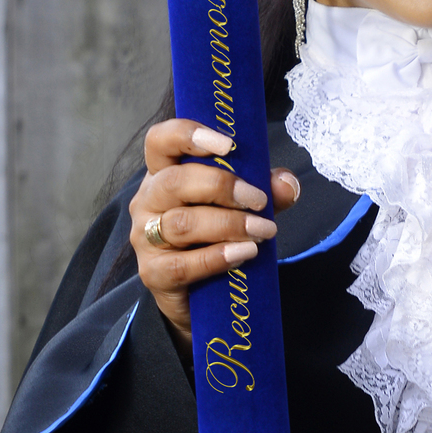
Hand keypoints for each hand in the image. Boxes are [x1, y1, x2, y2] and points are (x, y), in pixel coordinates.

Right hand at [130, 119, 299, 348]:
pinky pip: (183, 264)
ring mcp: (146, 238)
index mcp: (165, 173)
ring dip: (229, 224)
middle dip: (223, 187)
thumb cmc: (216, 238)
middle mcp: (149, 201)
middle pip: (176, 182)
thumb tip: (286, 183)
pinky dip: (218, 257)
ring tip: (263, 230)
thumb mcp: (244, 208)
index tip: (227, 144)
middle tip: (259, 200)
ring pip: (182, 223)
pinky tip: (245, 253)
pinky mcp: (153, 273)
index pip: (160, 141)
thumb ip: (266, 192)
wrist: (199, 297)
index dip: (188, 135)